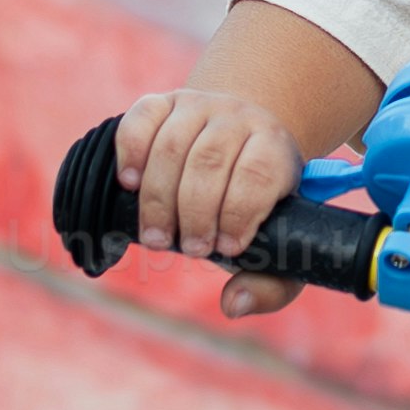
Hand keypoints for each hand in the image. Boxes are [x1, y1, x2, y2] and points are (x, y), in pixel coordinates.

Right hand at [109, 89, 308, 315]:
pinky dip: (131, 151)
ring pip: (173, 144)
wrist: (241, 141)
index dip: (239, 213)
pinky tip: (129, 184)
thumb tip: (233, 306)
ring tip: (157, 238)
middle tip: (189, 249)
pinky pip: (142, 118)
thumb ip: (271, 284)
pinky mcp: (163, 102)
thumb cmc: (257, 206)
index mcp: (275, 149)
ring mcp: (199, 106)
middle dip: (195, 213)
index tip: (227, 247)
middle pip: (211, 161)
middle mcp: (239, 119)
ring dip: (159, 197)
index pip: (259, 174)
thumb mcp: (280, 245)